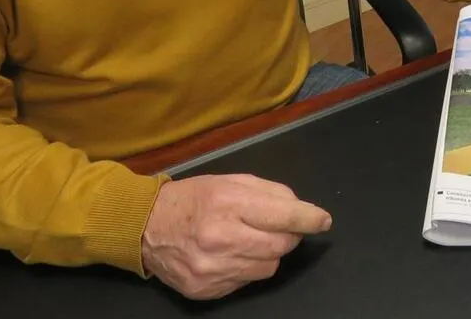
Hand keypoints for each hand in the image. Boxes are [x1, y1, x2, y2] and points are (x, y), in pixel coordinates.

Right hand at [141, 173, 331, 299]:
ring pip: (267, 267)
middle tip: (282, 227)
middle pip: (280, 246)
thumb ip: (269, 192)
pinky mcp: (206, 290)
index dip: (308, 218)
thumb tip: (299, 207)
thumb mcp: (230, 181)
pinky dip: (247, 268)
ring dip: (269, 253)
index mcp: (228, 203)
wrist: (146, 227)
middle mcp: (221, 238)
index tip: (323, 220)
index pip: (282, 215)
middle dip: (289, 236)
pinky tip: (231, 254)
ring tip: (251, 239)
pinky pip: (246, 282)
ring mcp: (212, 268)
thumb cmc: (194, 198)